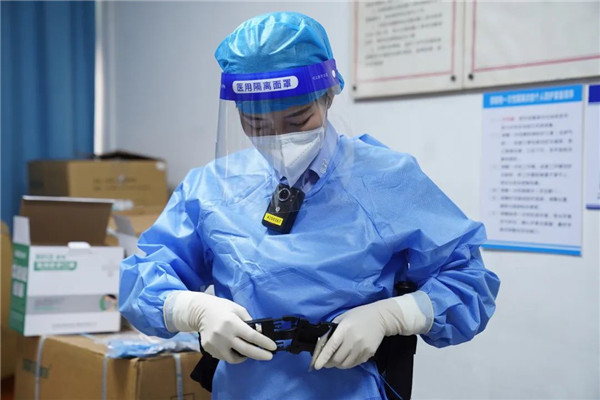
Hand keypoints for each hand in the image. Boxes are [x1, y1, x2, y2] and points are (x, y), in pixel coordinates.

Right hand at [165, 291, 276, 363]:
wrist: (200, 311)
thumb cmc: (222, 308)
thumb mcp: (238, 309)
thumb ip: (250, 321)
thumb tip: (260, 333)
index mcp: (232, 323)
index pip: (252, 336)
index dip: (264, 343)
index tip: (273, 347)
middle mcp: (223, 335)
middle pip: (246, 350)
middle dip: (260, 355)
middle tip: (269, 356)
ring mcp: (215, 344)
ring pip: (233, 359)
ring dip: (244, 356)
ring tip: (246, 351)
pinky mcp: (208, 349)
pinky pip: (224, 357)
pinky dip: (231, 354)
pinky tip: (232, 347)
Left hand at [314, 294, 429, 369]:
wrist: (381, 317)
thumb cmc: (359, 315)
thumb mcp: (343, 317)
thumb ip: (333, 330)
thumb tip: (322, 343)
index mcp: (344, 329)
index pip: (331, 347)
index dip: (323, 357)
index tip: (317, 365)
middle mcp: (353, 340)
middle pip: (337, 359)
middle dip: (329, 363)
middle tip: (325, 362)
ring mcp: (362, 348)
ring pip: (346, 364)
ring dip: (338, 364)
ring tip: (336, 360)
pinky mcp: (369, 353)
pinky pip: (355, 363)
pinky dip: (348, 363)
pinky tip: (347, 357)